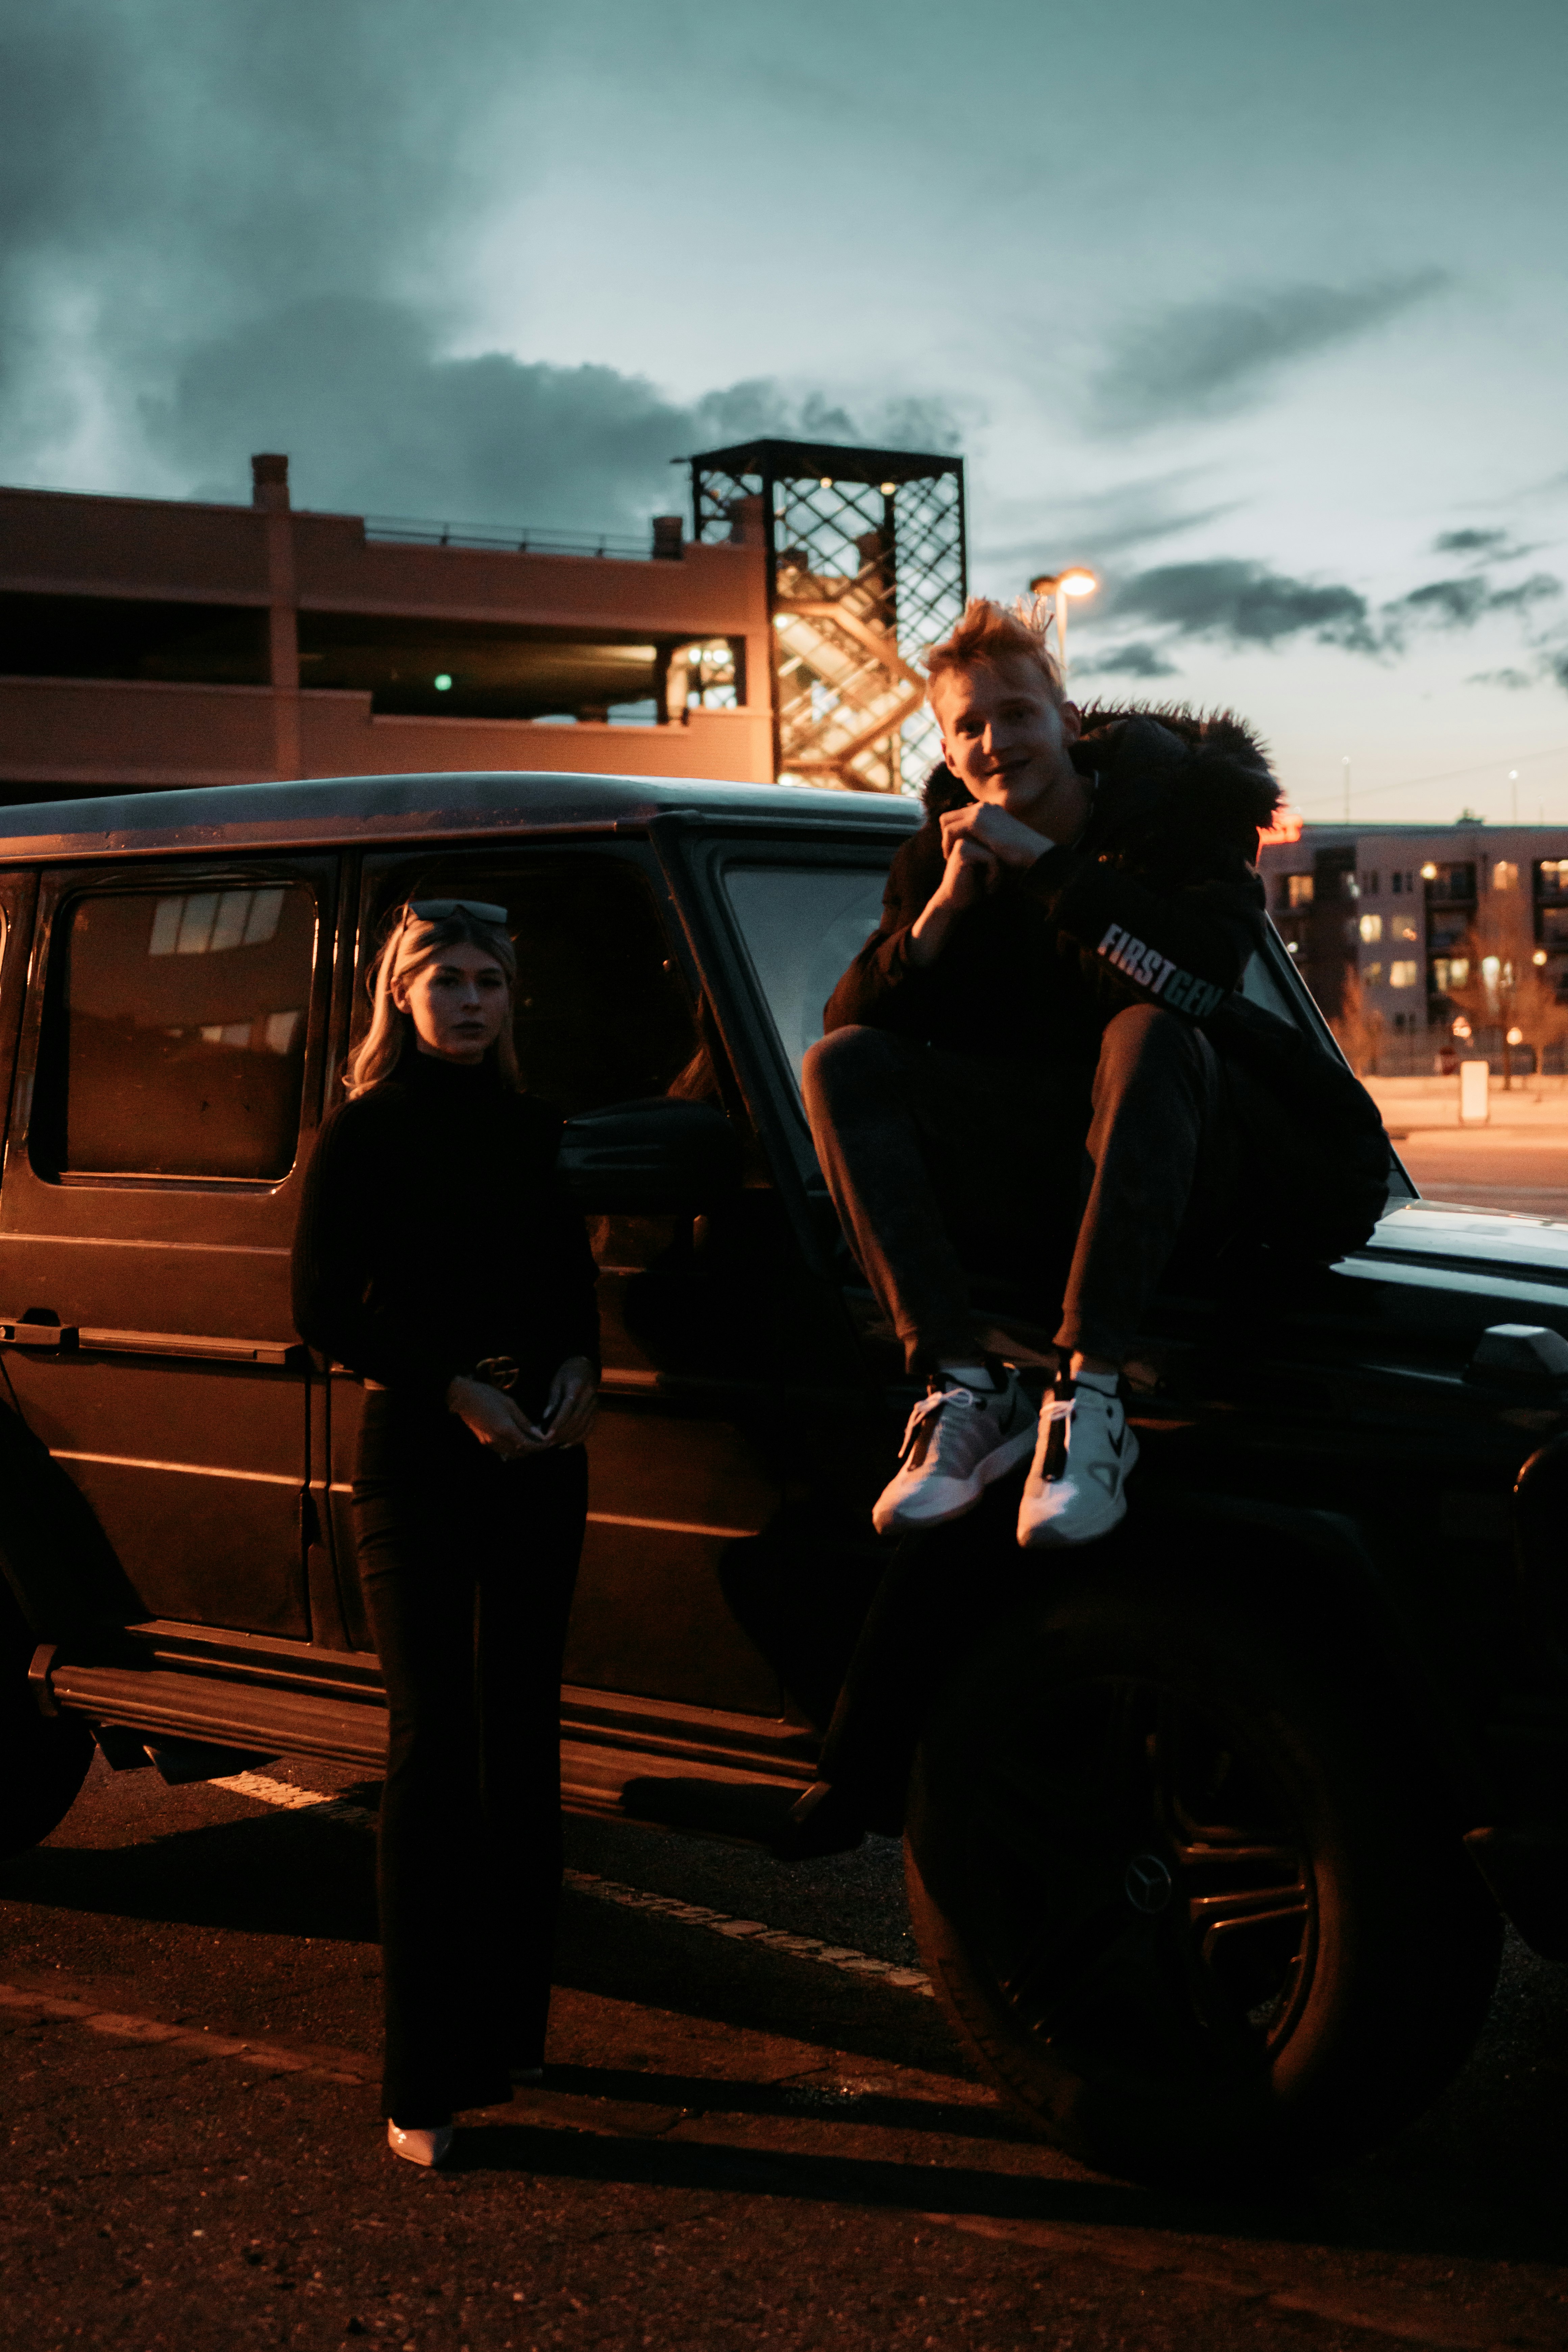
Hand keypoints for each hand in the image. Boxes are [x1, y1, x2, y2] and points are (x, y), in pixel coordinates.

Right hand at [446, 1374, 550, 1460]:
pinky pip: (502, 1450)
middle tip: (543, 1442)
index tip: (549, 1443)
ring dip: (523, 1450)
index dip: (540, 1446)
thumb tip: (537, 1432)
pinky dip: (512, 1449)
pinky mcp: (484, 1441)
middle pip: (520, 1452)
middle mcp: (497, 1440)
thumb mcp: (509, 1404)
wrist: (462, 1397)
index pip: (528, 1445)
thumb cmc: (487, 1396)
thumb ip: (523, 1421)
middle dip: (533, 1450)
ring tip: (532, 1442)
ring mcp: (489, 1442)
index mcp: (506, 1429)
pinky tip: (517, 1441)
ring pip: (511, 1453)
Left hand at [539, 1356, 597, 1448]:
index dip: (558, 1422)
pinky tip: (567, 1444)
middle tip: (549, 1442)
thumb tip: (545, 1418)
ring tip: (555, 1444)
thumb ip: (553, 1400)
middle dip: (562, 1433)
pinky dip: (579, 1438)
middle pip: (576, 1419)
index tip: (547, 1434)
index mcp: (577, 1386)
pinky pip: (589, 1428)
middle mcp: (589, 1396)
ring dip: (569, 1437)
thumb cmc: (566, 1375)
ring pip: (584, 1426)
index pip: (568, 1408)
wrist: (584, 1367)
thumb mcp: (556, 1383)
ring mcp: (595, 1404)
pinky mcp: (596, 1411)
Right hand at [908, 836, 998, 966]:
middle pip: (997, 849)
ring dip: (997, 873)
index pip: (997, 847)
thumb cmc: (972, 888)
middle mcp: (965, 837)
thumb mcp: (988, 869)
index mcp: (970, 838)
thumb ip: (997, 855)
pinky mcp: (964, 851)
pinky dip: (993, 875)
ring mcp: (964, 843)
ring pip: (996, 854)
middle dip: (999, 870)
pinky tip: (986, 886)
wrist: (953, 903)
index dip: (999, 866)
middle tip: (991, 886)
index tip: (991, 882)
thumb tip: (1018, 849)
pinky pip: (991, 859)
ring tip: (989, 886)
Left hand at [939, 802, 1054, 870]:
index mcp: (989, 809)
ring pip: (946, 822)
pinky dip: (948, 844)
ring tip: (949, 857)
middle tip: (949, 853)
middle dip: (946, 835)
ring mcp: (980, 811)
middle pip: (949, 816)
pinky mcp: (977, 822)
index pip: (960, 815)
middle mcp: (983, 806)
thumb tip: (977, 841)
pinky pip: (951, 830)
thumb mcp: (1001, 840)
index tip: (956, 850)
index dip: (954, 832)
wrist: (1034, 851)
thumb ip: (988, 836)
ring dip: (945, 840)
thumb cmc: (1022, 852)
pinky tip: (952, 857)